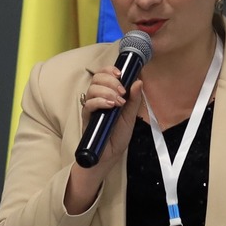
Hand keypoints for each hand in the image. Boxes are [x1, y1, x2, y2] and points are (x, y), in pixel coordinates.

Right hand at [65, 67, 145, 213]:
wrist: (108, 156)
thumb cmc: (117, 136)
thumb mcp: (130, 117)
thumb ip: (133, 100)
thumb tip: (138, 81)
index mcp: (108, 95)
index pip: (104, 75)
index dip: (110, 70)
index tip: (120, 73)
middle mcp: (98, 98)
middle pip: (97, 78)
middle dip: (110, 80)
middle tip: (122, 90)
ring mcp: (91, 107)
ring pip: (92, 89)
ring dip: (107, 91)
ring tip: (118, 101)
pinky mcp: (86, 118)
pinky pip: (89, 104)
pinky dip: (100, 101)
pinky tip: (111, 106)